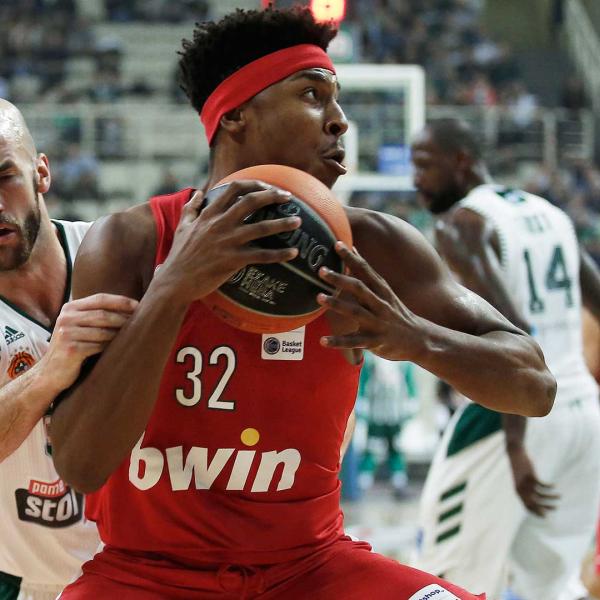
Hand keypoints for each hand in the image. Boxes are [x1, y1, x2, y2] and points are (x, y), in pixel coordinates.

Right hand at [42, 293, 137, 390]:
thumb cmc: (74, 348)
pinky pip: (99, 346)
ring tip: (135, 337)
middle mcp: (66, 317)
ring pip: (103, 331)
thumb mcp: (80, 327)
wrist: (50, 374)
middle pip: (104, 314)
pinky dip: (112, 348)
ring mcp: (66, 333)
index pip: (101, 299)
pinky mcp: (70, 349)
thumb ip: (96, 315)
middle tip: (142, 323)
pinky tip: (121, 350)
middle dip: (125, 319)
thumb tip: (133, 308)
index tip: (139, 306)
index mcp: (70, 308)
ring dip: (121, 334)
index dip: (122, 301)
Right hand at [157, 184, 300, 301]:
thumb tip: (197, 194)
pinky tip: (293, 253)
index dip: (255, 184)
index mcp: (209, 214)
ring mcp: (227, 242)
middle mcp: (219, 224)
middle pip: (252, 202)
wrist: (175, 282)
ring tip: (298, 222)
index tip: (269, 186)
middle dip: (273, 196)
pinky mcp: (233, 260)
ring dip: (283, 223)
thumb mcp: (182, 227)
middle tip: (289, 198)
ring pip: (261, 227)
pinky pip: (261, 255)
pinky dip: (279, 254)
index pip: (234, 188)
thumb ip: (191, 208)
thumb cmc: (179, 256)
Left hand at [316, 242, 422, 359]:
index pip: (365, 270)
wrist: (420, 339)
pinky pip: (354, 342)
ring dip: (337, 304)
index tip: (337, 244)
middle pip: (359, 288)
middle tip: (321, 270)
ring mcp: (378, 323)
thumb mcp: (385, 292)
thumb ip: (368, 275)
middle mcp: (380, 304)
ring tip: (318, 297)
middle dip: (340, 279)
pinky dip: (338, 342)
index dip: (351, 257)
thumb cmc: (396, 312)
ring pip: (356, 312)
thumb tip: (354, 249)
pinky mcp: (375, 342)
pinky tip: (323, 341)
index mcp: (381, 291)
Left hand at [507, 445, 558, 516]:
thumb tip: (532, 497)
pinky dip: (550, 486)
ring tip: (559, 496)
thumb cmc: (518, 468)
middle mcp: (522, 489)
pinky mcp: (531, 476)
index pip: (527, 506)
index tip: (545, 516)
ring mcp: (526, 483)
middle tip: (555, 508)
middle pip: (535, 504)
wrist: (515, 454)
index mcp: (518, 492)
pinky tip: (554, 485)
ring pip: (541, 495)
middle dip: (546, 507)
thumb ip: (524, 488)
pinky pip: (542, 485)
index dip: (536, 512)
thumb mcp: (519, 480)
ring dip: (551, 497)